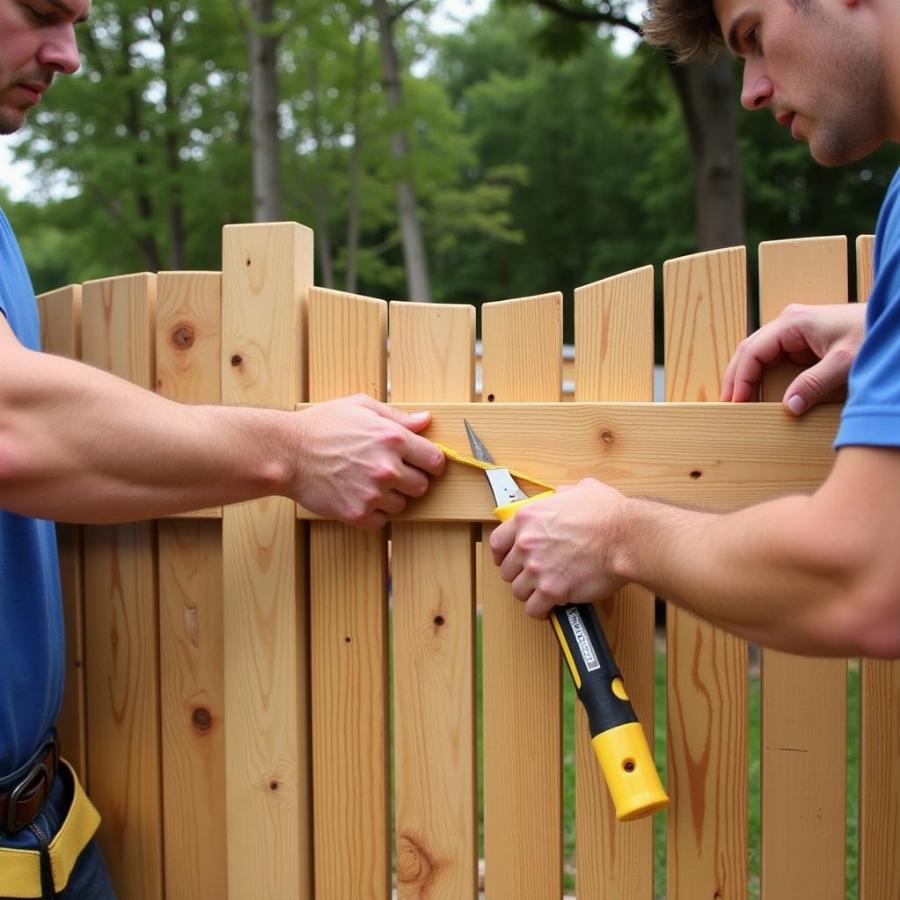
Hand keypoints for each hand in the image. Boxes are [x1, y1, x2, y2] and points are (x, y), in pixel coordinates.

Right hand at [293, 394, 444, 528]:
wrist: (287, 452)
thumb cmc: (321, 425)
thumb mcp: (360, 407)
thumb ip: (397, 416)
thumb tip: (426, 421)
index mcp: (393, 439)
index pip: (435, 461)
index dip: (431, 463)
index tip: (422, 464)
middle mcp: (387, 468)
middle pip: (421, 487)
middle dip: (410, 480)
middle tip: (389, 473)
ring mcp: (373, 494)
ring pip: (401, 505)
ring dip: (390, 497)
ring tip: (367, 482)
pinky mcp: (357, 514)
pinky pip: (381, 521)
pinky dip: (373, 513)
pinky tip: (358, 496)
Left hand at [488, 479, 628, 618]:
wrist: (627, 538)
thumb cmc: (610, 514)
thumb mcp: (582, 489)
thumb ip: (564, 493)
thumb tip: (562, 493)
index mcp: (528, 518)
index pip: (497, 541)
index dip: (501, 553)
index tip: (506, 559)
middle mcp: (527, 543)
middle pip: (507, 569)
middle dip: (520, 574)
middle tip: (534, 575)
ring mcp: (537, 568)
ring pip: (518, 590)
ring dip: (530, 593)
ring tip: (544, 591)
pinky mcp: (551, 590)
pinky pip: (533, 608)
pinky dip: (540, 610)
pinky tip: (549, 607)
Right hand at [721, 303, 865, 413]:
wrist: (894, 323)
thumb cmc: (872, 334)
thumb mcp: (845, 362)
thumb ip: (815, 383)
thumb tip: (790, 407)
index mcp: (792, 323)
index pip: (752, 351)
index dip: (740, 378)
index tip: (736, 402)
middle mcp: (788, 324)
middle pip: (749, 351)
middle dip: (736, 378)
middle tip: (728, 405)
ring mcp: (795, 332)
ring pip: (758, 355)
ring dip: (747, 377)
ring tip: (738, 400)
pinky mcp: (803, 342)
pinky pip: (774, 360)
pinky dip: (762, 376)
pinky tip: (758, 391)